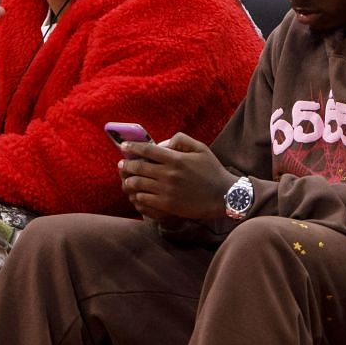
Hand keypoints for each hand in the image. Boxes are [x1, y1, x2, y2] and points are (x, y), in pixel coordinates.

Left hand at [119, 133, 235, 222]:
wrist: (224, 196)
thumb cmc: (213, 171)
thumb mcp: (201, 149)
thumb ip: (182, 140)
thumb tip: (163, 142)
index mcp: (176, 158)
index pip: (148, 150)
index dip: (133, 147)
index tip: (124, 146)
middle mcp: (169, 174)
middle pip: (139, 167)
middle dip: (126, 165)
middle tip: (121, 164)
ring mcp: (167, 190)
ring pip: (138, 184)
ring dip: (128, 181)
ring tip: (126, 180)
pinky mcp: (167, 205)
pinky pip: (144, 199)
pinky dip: (137, 195)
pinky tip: (136, 194)